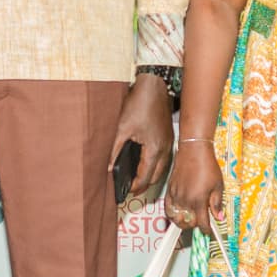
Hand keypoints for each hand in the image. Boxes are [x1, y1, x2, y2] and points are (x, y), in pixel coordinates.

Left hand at [115, 76, 173, 201]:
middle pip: (156, 177)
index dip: (135, 188)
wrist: (155, 85)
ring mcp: (169, 142)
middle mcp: (165, 149)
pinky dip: (155, 165)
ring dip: (150, 176)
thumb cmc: (140, 103)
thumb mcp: (122, 127)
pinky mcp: (168, 136)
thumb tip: (107, 167)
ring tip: (136, 179)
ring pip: (162, 168)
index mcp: (154, 149)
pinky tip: (145, 162)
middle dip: (144, 185)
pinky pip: (164, 158)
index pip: (145, 178)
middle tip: (130, 188)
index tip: (125, 192)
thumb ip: (114, 149)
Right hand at [165, 140, 222, 232]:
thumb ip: (217, 203)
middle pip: (188, 223)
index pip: (202, 224)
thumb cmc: (207, 165)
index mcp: (199, 201)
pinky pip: (168, 208)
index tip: (209, 230)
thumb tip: (219, 217)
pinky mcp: (170, 190)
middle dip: (195, 225)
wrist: (194, 151)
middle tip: (201, 222)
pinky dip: (172, 214)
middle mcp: (186, 201)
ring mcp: (176, 196)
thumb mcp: (218, 186)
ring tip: (190, 219)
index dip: (207, 230)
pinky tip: (178, 213)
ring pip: (177, 218)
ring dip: (183, 222)